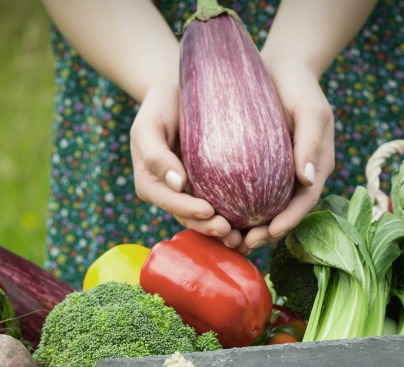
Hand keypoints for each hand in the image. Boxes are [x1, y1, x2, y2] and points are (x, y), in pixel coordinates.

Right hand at [130, 81, 245, 247]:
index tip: (209, 211)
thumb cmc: (161, 104)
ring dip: (223, 232)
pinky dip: (235, 218)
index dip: (188, 211)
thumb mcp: (149, 125)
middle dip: (208, 228)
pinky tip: (254, 225)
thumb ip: (156, 154)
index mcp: (152, 183)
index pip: (169, 202)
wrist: (179, 90)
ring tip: (243, 239)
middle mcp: (170, 193)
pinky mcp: (210, 186)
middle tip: (230, 233)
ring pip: (205, 219)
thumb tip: (178, 184)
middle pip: (188, 218)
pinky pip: (221, 205)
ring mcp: (190, 192)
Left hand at [239, 62, 334, 253]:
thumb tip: (306, 180)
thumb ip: (310, 143)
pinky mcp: (258, 167)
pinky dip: (237, 208)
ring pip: (266, 208)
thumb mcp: (311, 110)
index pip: (305, 202)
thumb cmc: (299, 86)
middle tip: (244, 243)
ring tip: (229, 239)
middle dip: (266, 233)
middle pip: (284, 212)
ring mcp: (278, 173)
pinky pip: (249, 193)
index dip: (289, 221)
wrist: (281, 67)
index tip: (270, 233)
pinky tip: (217, 216)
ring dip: (249, 227)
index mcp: (315, 168)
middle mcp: (298, 176)